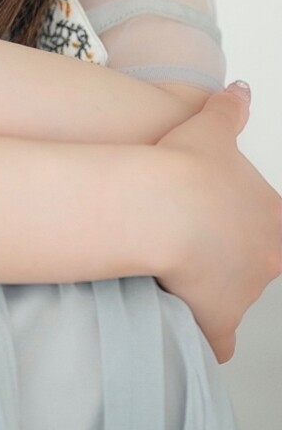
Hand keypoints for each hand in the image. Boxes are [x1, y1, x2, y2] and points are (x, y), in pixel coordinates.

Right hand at [152, 84, 281, 363]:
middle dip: (231, 256)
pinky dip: (205, 333)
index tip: (222, 219)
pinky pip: (219, 338)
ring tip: (176, 269)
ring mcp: (246, 292)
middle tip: (196, 241)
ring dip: (214, 287)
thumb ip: (230, 110)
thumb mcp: (210, 127)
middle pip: (258, 262)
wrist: (159, 205)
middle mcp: (268, 257)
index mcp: (273, 215)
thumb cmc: (186, 167)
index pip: (274, 227)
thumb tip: (240, 91)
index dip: (249, 223)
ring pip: (237, 297)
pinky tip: (185, 321)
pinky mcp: (219, 319)